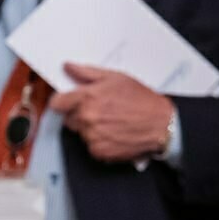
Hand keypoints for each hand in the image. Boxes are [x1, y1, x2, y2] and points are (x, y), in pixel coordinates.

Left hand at [49, 64, 172, 163]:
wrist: (161, 124)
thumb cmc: (142, 101)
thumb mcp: (116, 78)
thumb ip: (88, 73)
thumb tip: (69, 67)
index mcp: (88, 98)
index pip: (57, 102)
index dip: (63, 101)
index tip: (68, 101)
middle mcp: (87, 118)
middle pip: (67, 118)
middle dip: (79, 113)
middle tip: (99, 109)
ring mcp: (92, 136)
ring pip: (80, 132)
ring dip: (90, 128)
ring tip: (110, 121)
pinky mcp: (99, 151)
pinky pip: (90, 145)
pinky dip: (99, 141)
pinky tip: (113, 132)